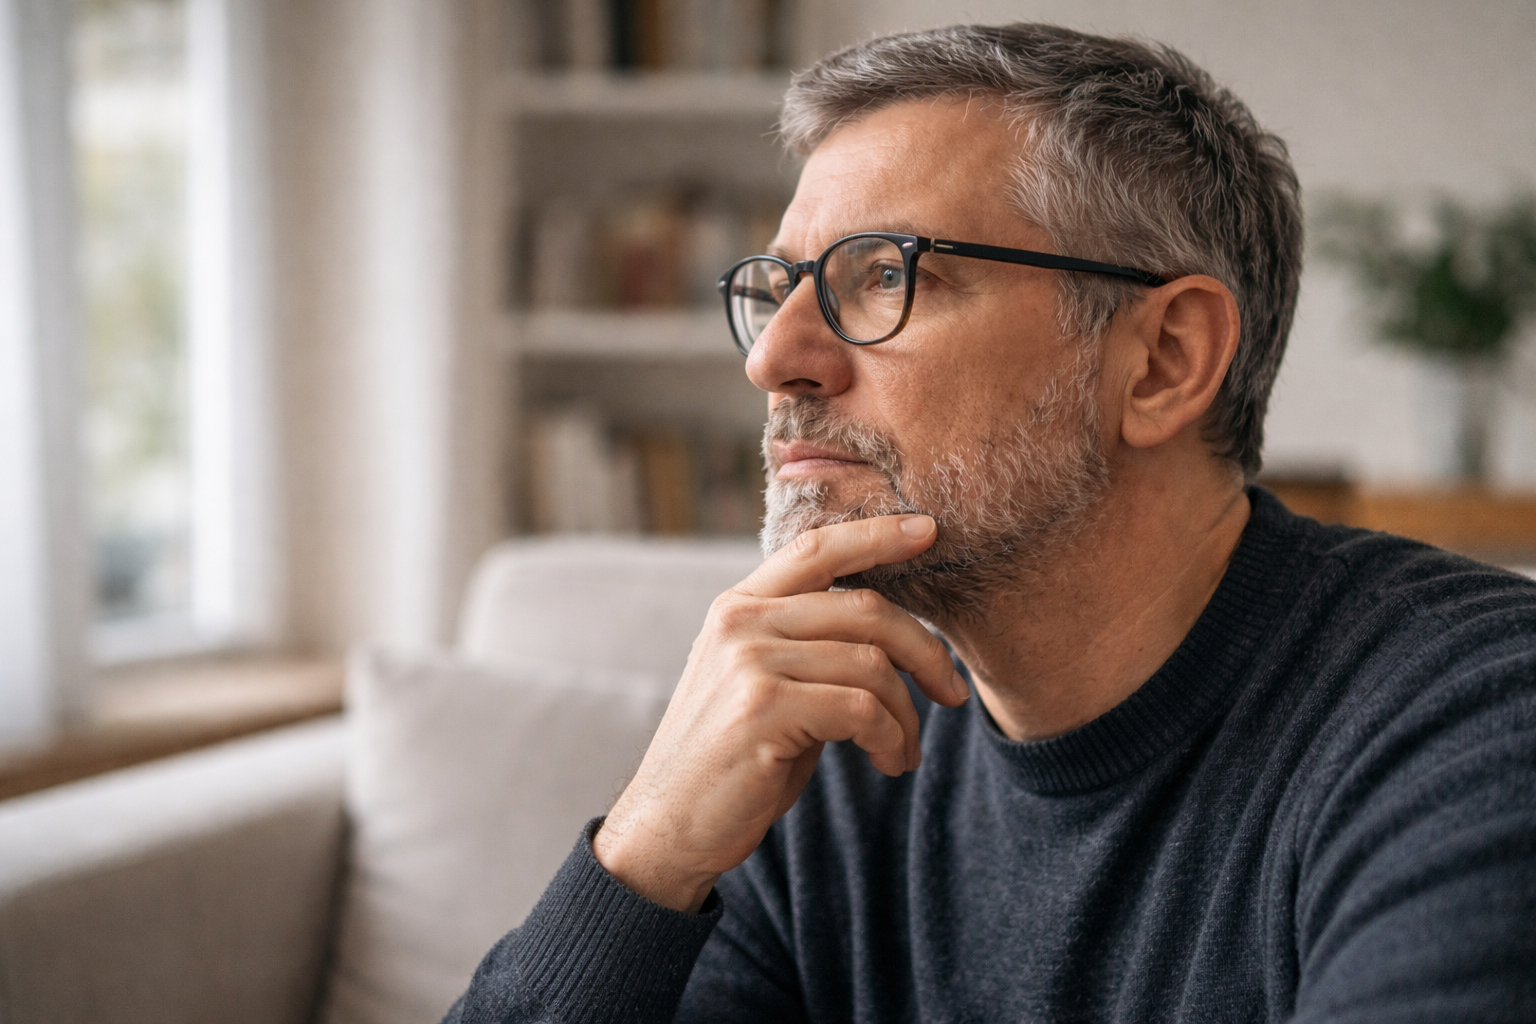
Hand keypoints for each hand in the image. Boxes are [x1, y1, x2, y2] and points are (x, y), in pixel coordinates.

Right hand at [592, 514, 970, 911]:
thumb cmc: (731, 762)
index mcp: (739, 606)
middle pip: (864, 609)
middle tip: (953, 694)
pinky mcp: (763, 709)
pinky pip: (862, 709)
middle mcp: (741, 622)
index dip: (876, 535)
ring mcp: (749, 662)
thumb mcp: (764, 687)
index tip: (928, 530)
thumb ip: (809, 650)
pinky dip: (892, 739)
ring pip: (872, 664)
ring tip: (904, 751)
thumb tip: (889, 634)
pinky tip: (890, 763)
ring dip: (906, 715)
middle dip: (925, 651)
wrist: (668, 828)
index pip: (816, 550)